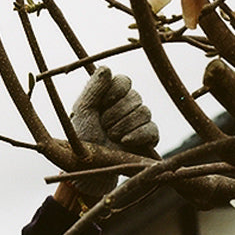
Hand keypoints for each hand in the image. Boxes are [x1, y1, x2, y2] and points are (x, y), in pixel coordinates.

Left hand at [68, 68, 158, 203]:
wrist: (89, 165)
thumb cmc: (83, 136)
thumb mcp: (82, 111)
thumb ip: (93, 89)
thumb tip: (107, 68)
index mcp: (113, 93)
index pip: (124, 81)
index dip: (114, 92)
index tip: (102, 105)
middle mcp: (129, 103)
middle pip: (135, 97)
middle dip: (116, 114)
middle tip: (104, 126)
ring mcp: (141, 120)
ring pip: (144, 111)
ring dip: (124, 125)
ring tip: (111, 136)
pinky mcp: (149, 137)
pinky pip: (152, 129)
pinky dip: (138, 134)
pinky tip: (125, 141)